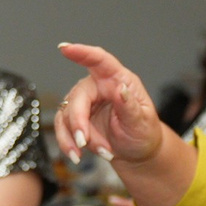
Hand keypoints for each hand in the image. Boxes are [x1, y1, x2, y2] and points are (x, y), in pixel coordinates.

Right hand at [54, 43, 167, 165]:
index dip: (82, 53)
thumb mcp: (142, 122)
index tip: (65, 48)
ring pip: (67, 115)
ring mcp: (85, 103)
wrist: (136, 153)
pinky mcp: (75, 118)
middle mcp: (99, 87)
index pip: (100, 61)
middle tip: (84, 142)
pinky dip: (68, 144)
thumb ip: (130, 107)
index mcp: (118, 80)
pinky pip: (62, 129)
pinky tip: (78, 156)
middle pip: (78, 97)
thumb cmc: (143, 133)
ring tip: (99, 152)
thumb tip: (121, 89)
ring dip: (76, 138)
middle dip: (78, 122)